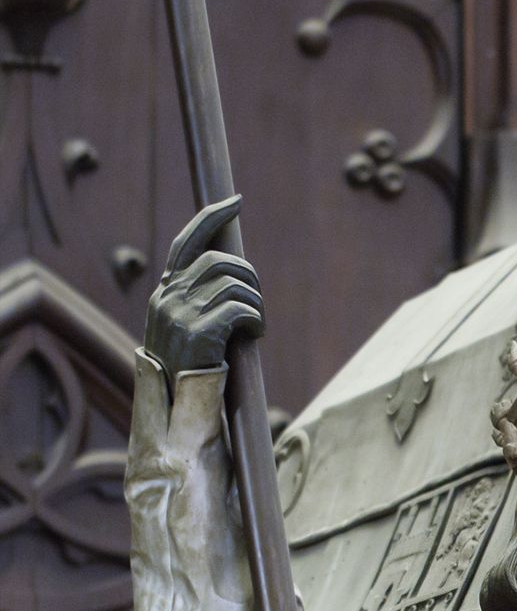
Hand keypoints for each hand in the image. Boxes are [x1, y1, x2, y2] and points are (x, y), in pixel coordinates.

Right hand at [144, 196, 263, 382]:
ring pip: (234, 283)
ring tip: (255, 325)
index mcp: (166, 292)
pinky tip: (254, 336)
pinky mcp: (197, 333)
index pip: (187, 242)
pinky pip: (241, 309)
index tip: (235, 201)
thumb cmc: (190, 370)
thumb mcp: (186, 327)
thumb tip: (233, 274)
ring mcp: (180, 314)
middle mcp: (168, 297)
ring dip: (256, 302)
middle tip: (257, 302)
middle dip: (250, 276)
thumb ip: (198, 299)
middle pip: (220, 260)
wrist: (174, 409)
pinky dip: (257, 319)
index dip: (212, 219)